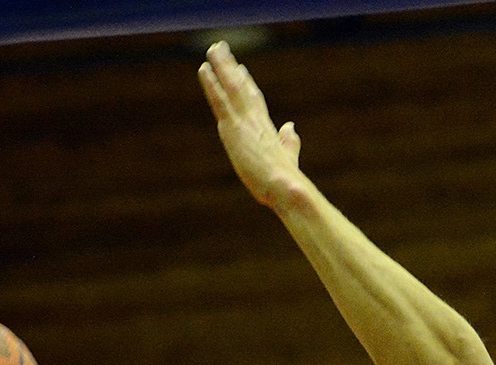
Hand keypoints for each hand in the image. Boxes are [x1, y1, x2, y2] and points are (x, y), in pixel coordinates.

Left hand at [197, 41, 302, 208]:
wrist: (285, 187)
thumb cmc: (286, 180)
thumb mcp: (289, 156)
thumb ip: (290, 141)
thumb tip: (291, 126)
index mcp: (266, 128)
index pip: (254, 100)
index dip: (246, 84)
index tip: (240, 69)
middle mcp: (254, 119)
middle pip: (240, 87)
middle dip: (230, 67)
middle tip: (220, 47)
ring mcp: (243, 121)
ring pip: (230, 87)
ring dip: (221, 66)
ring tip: (213, 48)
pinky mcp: (233, 128)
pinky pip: (220, 100)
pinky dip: (212, 83)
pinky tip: (204, 69)